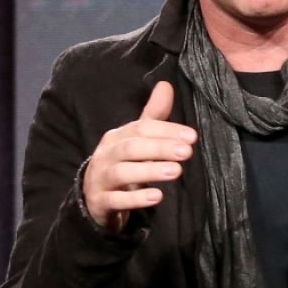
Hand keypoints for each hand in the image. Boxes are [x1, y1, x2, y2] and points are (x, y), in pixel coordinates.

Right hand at [82, 81, 196, 231]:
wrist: (94, 198)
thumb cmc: (123, 163)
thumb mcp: (136, 140)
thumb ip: (153, 116)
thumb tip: (166, 84)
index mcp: (116, 137)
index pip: (141, 129)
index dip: (166, 130)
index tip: (192, 137)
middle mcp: (106, 155)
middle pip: (131, 148)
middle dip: (160, 148)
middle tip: (187, 152)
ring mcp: (100, 179)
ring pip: (122, 173)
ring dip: (150, 170)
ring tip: (176, 171)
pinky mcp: (99, 202)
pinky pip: (115, 200)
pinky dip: (135, 199)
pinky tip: (156, 197)